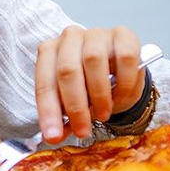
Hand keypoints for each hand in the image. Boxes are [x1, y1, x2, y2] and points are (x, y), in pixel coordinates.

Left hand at [36, 26, 145, 142]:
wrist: (119, 70)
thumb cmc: (91, 84)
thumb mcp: (74, 102)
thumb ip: (64, 118)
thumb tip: (54, 136)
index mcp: (50, 52)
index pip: (45, 83)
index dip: (48, 112)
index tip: (53, 136)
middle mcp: (70, 38)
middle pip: (67, 70)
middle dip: (75, 107)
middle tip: (83, 130)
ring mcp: (96, 34)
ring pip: (93, 61)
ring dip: (99, 95)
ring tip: (103, 113)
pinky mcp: (123, 34)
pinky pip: (124, 57)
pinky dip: (124, 82)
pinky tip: (122, 95)